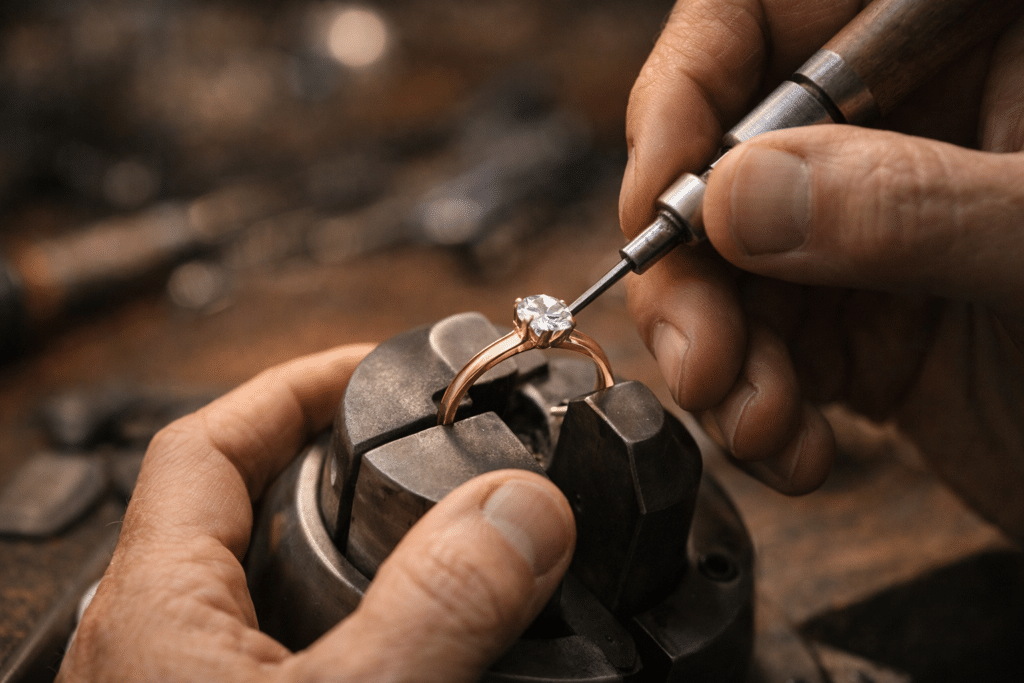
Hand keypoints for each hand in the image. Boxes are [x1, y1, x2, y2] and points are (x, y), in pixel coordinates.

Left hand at [57, 345, 574, 681]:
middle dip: (333, 465)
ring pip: (274, 593)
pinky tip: (425, 650)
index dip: (294, 388)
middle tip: (421, 447)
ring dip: (352, 557)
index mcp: (161, 609)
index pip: (211, 445)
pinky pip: (304, 657)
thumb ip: (435, 611)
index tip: (375, 366)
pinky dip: (366, 635)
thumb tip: (524, 509)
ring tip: (438, 539)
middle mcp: (164, 647)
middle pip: (238, 510)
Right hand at [620, 0, 1023, 540]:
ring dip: (716, 354)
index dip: (691, 91)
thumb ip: (910, 206)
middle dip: (692, 266)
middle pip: (724, 155)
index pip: (768, 13)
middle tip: (699, 349)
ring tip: (754, 419)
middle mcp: (905, 123)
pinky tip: (790, 444)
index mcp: (967, 39)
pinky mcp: (859, 316)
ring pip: (724, 267)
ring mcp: (873, 223)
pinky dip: (752, 405)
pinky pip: (759, 346)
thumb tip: (745, 195)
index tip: (662, 193)